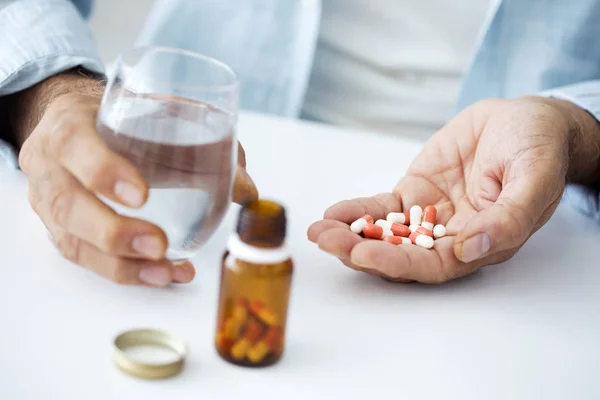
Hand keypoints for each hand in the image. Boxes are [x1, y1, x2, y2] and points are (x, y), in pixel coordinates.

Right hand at [12, 72, 257, 286]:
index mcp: (68, 123)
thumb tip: (247, 190)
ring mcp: (47, 200)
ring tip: (166, 272)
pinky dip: (123, 271)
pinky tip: (159, 275)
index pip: (73, 144)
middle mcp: (49, 164)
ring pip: (71, 240)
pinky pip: (83, 257)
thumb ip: (203, 142)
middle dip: (113, 232)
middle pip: (66, 204)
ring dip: (120, 264)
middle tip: (159, 245)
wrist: (76, 122)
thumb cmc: (120, 117)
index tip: (142, 195)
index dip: (102, 171)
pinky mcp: (59, 228)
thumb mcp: (155, 113)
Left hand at [308, 97, 599, 283]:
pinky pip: (382, 207)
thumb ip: (509, 217)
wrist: (525, 119)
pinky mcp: (414, 192)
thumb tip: (471, 250)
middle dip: (360, 251)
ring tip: (318, 231)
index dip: (397, 263)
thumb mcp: (534, 177)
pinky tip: (332, 214)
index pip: (433, 265)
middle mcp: (451, 236)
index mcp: (482, 243)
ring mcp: (428, 214)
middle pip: (400, 254)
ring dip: (349, 235)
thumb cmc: (539, 148)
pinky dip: (357, 211)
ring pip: (385, 233)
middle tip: (326, 242)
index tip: (363, 255)